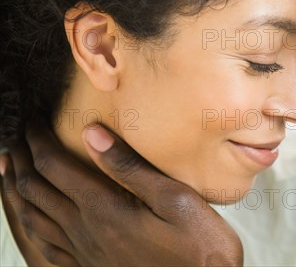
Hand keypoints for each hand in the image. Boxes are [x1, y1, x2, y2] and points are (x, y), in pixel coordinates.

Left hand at [0, 122, 242, 265]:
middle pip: (35, 189)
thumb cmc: (199, 247)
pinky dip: (28, 225)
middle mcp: (85, 231)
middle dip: (21, 158)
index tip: (33, 118)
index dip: (38, 139)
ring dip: (16, 189)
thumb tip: (92, 133)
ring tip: (9, 169)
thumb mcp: (174, 198)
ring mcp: (84, 254)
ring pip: (32, 217)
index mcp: (103, 209)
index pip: (54, 166)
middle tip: (17, 136)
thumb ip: (130, 167)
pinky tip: (30, 219)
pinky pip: (45, 246)